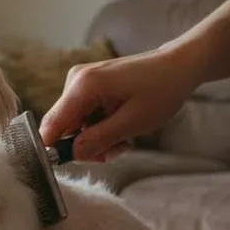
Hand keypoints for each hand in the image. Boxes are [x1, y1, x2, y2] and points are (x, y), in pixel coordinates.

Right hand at [38, 44, 204, 161]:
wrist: (178, 66)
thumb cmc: (161, 91)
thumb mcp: (132, 123)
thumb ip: (98, 140)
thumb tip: (72, 155)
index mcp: (83, 86)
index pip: (52, 126)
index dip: (56, 149)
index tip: (78, 163)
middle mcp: (75, 80)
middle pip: (63, 127)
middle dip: (86, 146)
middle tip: (116, 151)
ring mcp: (81, 81)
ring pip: (75, 125)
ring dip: (96, 139)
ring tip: (124, 140)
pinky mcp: (88, 85)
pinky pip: (83, 116)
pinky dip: (99, 128)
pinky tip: (120, 128)